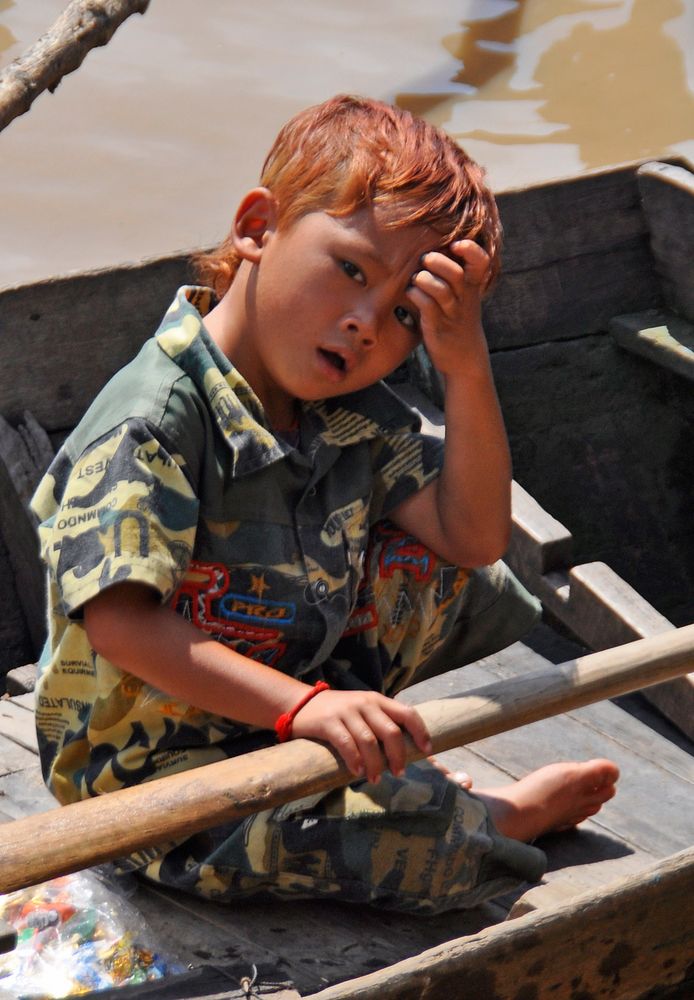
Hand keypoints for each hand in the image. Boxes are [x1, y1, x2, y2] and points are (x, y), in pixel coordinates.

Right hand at [291, 688, 431, 783]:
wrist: (301, 703)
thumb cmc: (337, 712)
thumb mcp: (363, 711)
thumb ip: (380, 723)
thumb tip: (403, 750)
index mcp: (378, 700)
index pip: (407, 713)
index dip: (420, 732)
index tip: (427, 751)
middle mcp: (366, 703)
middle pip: (391, 732)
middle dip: (398, 756)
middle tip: (398, 773)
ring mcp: (347, 712)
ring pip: (369, 741)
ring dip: (375, 765)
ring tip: (375, 779)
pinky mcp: (329, 722)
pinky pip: (347, 744)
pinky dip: (355, 760)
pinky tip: (358, 772)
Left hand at [406, 239, 490, 376]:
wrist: (465, 359)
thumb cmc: (458, 320)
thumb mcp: (464, 296)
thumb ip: (453, 273)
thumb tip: (430, 244)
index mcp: (472, 288)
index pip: (481, 263)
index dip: (471, 250)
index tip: (456, 245)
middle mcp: (464, 299)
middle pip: (457, 274)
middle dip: (440, 262)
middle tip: (425, 259)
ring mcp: (451, 314)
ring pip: (441, 291)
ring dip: (425, 279)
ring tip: (417, 278)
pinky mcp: (437, 328)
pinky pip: (427, 308)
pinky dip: (416, 296)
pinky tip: (410, 293)